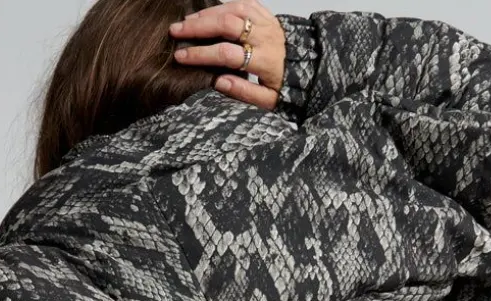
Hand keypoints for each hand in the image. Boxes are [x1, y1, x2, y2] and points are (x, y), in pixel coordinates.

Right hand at [169, 1, 285, 110]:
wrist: (313, 68)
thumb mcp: (270, 100)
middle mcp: (265, 37)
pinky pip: (245, 3)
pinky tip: (210, 11)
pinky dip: (225, 4)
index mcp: (265, 61)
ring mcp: (267, 22)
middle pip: (227, 25)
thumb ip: (244, 92)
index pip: (227, 54)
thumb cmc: (288, 86)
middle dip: (198, 27)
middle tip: (176, 31)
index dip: (202, 54)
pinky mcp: (268, 15)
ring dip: (207, 13)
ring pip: (233, 10)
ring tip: (187, 21)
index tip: (182, 57)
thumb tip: (218, 82)